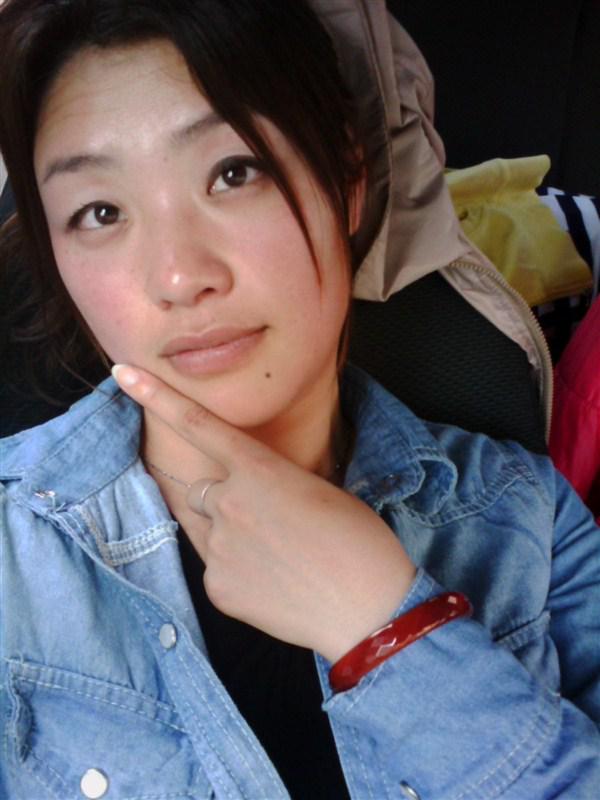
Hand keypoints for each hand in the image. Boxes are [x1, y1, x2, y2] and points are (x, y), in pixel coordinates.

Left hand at [113, 365, 416, 661]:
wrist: (369, 609)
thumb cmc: (358, 541)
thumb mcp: (317, 491)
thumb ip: (270, 483)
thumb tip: (252, 495)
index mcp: (259, 470)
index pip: (199, 425)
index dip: (157, 397)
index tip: (120, 373)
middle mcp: (228, 504)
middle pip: (203, 489)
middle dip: (225, 498)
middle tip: (269, 522)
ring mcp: (218, 549)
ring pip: (208, 529)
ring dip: (231, 533)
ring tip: (276, 556)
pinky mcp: (217, 588)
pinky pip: (215, 567)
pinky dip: (237, 570)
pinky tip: (273, 583)